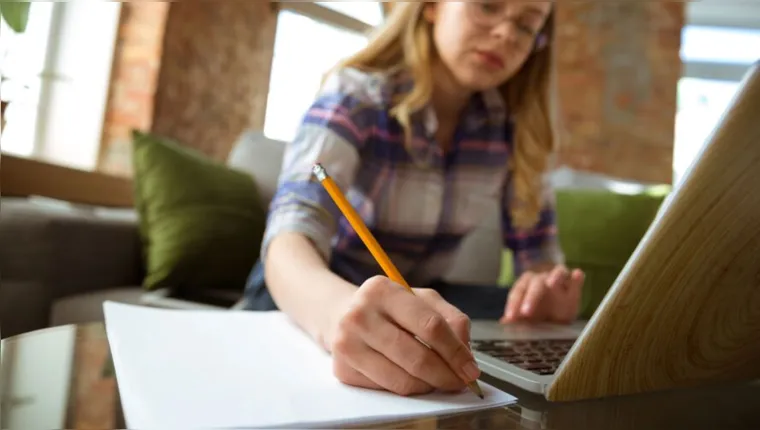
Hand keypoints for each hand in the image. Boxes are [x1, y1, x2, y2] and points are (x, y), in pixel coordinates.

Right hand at [327, 276, 479, 395]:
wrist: (339, 314)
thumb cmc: (388, 308)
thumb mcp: (420, 299)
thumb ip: (450, 319)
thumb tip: (466, 353)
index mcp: (382, 290)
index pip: (430, 326)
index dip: (456, 351)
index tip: (471, 368)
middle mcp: (359, 316)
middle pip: (417, 357)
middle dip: (446, 375)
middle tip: (461, 382)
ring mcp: (347, 344)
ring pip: (402, 380)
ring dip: (428, 386)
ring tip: (438, 380)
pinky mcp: (342, 369)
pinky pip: (386, 389)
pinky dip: (407, 389)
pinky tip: (411, 378)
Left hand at [500, 265, 584, 324]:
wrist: (560, 310)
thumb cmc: (540, 311)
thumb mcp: (530, 318)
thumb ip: (518, 318)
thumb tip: (503, 323)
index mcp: (526, 284)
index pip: (518, 292)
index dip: (513, 304)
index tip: (510, 318)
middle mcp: (542, 278)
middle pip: (535, 283)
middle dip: (530, 297)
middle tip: (526, 312)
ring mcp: (559, 278)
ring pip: (557, 272)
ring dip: (554, 276)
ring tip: (552, 283)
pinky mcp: (574, 284)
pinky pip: (576, 277)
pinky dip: (577, 277)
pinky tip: (578, 275)